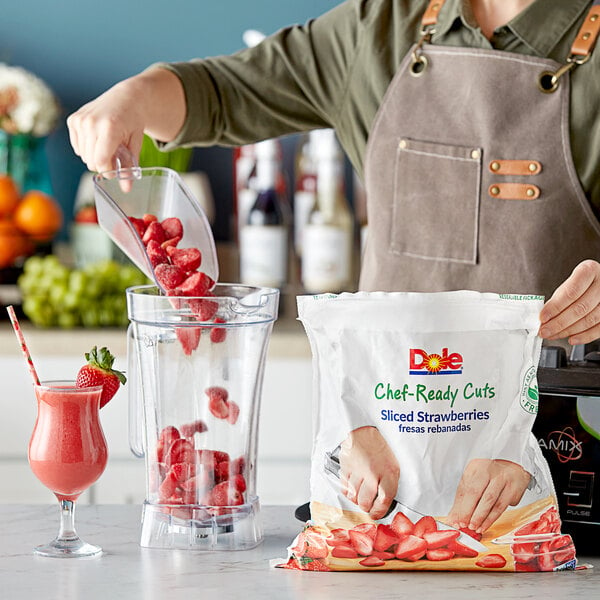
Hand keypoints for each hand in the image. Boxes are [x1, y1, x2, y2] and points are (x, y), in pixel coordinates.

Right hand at [67, 68, 185, 172]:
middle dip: (103, 164)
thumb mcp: (135, 146)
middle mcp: (91, 123)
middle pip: (91, 161)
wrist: (126, 98)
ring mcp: (80, 120)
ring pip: (83, 156)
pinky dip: (87, 148)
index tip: (116, 170)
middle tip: (114, 156)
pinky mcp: (73, 120)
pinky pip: (77, 147)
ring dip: (95, 156)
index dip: (108, 171)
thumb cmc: (133, 123)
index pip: (101, 162)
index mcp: (109, 128)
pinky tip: (97, 139)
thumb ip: (130, 168)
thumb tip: (126, 190)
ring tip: (107, 145)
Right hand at [338, 426, 399, 519]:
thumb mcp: (392, 466)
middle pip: (364, 502)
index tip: (376, 513)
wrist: (364, 430)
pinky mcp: (345, 467)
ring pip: (353, 496)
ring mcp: (357, 470)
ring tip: (360, 493)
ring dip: (356, 498)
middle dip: (365, 507)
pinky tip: (353, 485)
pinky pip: (344, 487)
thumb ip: (389, 484)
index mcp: (389, 472)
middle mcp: (372, 472)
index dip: (379, 512)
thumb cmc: (380, 448)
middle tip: (367, 505)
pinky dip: (348, 490)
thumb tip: (382, 504)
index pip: (384, 501)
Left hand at [448, 459, 529, 532]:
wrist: (513, 469)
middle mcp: (489, 470)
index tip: (455, 519)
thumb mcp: (474, 481)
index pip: (465, 488)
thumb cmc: (490, 476)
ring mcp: (502, 479)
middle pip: (475, 492)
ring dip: (480, 517)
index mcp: (476, 467)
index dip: (459, 506)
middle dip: (468, 511)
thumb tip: (453, 518)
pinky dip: (491, 518)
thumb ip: (463, 499)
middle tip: (463, 524)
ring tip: (474, 527)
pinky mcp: (513, 489)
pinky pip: (501, 506)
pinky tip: (485, 525)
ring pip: (490, 501)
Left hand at [539, 260, 599, 344]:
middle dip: (559, 323)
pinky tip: (571, 338)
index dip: (555, 307)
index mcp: (589, 270)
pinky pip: (599, 328)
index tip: (542, 318)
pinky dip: (584, 336)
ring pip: (589, 319)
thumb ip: (557, 299)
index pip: (571, 292)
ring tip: (553, 334)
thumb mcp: (567, 284)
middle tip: (544, 331)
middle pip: (580, 308)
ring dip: (568, 331)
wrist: (598, 282)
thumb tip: (544, 319)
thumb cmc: (580, 283)